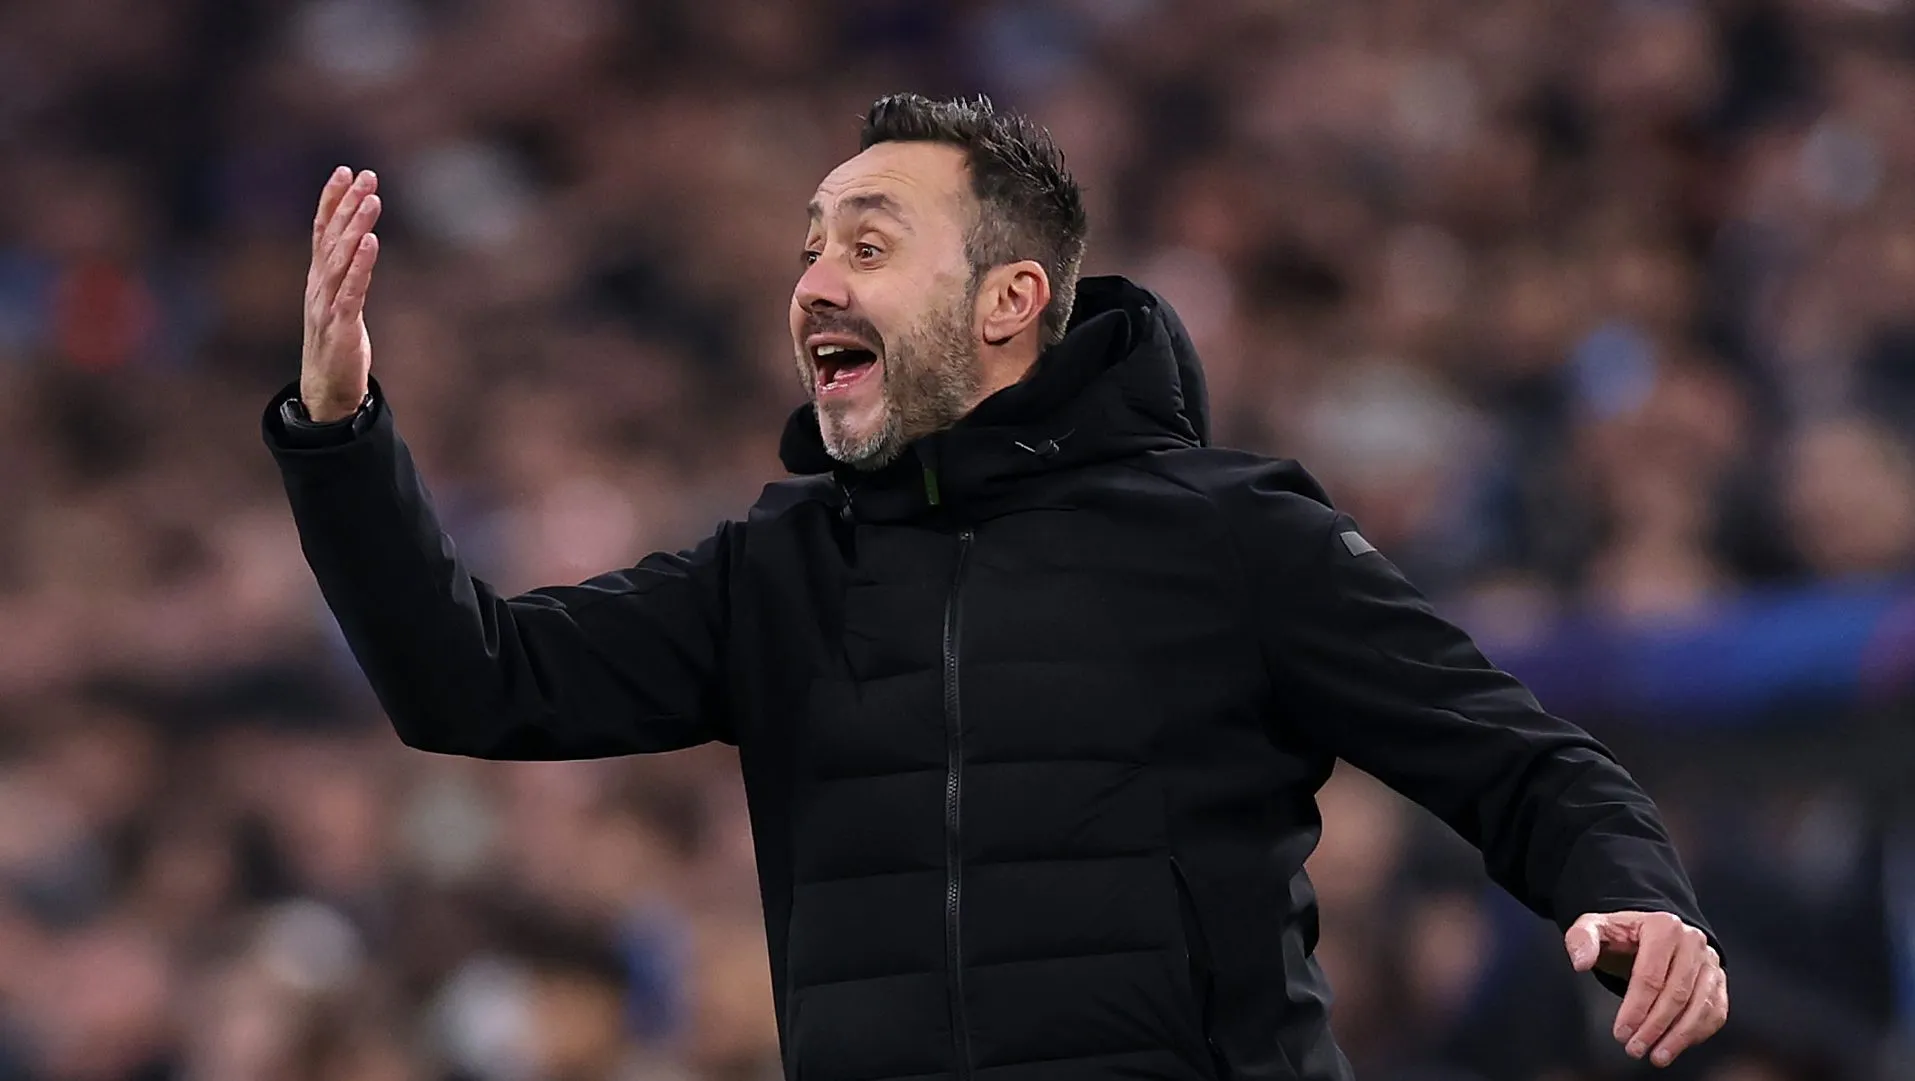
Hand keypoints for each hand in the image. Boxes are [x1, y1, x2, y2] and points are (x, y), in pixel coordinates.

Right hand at [301, 167, 382, 421]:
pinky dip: (361, 265)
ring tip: (371, 199)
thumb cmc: (336, 345)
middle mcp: (318, 286)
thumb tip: (358, 242)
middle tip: (365, 175)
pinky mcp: (340, 326)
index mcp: (318, 279)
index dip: (331, 200)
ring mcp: (326, 305)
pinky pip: (352, 290)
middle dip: (348, 204)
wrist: (326, 391)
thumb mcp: (339, 303)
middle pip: (332, 237)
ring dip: (356, 226)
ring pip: (340, 258)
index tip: (344, 170)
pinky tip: (371, 242)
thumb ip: (345, 274)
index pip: (322, 231)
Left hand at [1566, 910, 1727, 1067]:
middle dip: (1654, 1027)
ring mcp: (1710, 962)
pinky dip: (1697, 1033)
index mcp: (1663, 926)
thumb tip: (1580, 962)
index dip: (1635, 1008)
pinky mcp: (1718, 980)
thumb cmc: (1621, 935)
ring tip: (1657, 1055)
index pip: (1650, 975)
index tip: (1621, 1032)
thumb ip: (1580, 939)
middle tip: (1635, 1048)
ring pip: (1700, 1006)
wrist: (1647, 934)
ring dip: (1679, 1037)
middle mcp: (1693, 942)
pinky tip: (1677, 1045)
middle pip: (1676, 994)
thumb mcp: (1593, 927)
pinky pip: (1714, 1011)